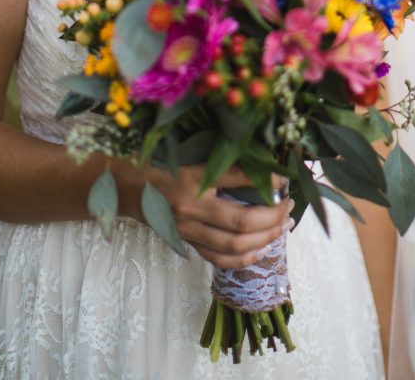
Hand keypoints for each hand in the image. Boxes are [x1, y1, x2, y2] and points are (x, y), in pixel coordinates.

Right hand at [146, 163, 293, 268]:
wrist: (126, 186)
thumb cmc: (160, 162)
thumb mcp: (191, 154)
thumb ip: (223, 161)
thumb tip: (262, 166)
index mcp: (191, 178)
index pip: (237, 178)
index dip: (266, 181)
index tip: (284, 179)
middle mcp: (189, 208)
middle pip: (241, 221)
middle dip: (272, 217)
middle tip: (289, 207)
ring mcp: (187, 230)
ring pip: (233, 246)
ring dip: (264, 238)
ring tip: (282, 227)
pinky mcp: (186, 242)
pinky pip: (219, 259)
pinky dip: (244, 258)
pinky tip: (261, 248)